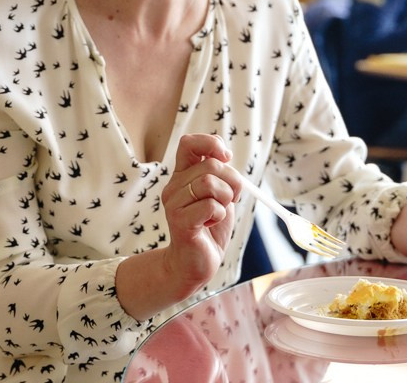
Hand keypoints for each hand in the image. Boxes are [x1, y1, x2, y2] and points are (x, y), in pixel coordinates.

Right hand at [161, 133, 242, 295]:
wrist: (195, 263)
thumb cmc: (209, 228)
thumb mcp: (219, 195)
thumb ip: (220, 175)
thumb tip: (225, 155)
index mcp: (182, 175)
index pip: (188, 142)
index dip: (211, 143)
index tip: (226, 158)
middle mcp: (174, 186)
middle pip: (210, 165)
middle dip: (232, 181)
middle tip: (231, 198)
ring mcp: (174, 204)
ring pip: (210, 183)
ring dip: (225, 198)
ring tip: (218, 212)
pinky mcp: (179, 221)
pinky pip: (210, 206)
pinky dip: (219, 215)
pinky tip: (210, 224)